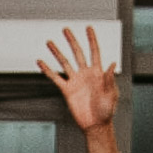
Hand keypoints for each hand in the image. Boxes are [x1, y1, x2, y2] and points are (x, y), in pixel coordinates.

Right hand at [36, 26, 119, 152]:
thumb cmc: (107, 110)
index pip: (94, 52)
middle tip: (65, 29)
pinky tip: (40, 62)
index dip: (92, 39)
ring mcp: (75, 81)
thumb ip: (109, 79)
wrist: (95, 125)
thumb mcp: (111, 94)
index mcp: (98, 72)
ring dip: (57, 52)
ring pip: (64, 63)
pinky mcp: (67, 90)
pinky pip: (55, 78)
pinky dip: (48, 70)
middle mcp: (85, 74)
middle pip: (77, 53)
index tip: (88, 27)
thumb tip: (112, 64)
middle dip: (72, 41)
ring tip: (50, 42)